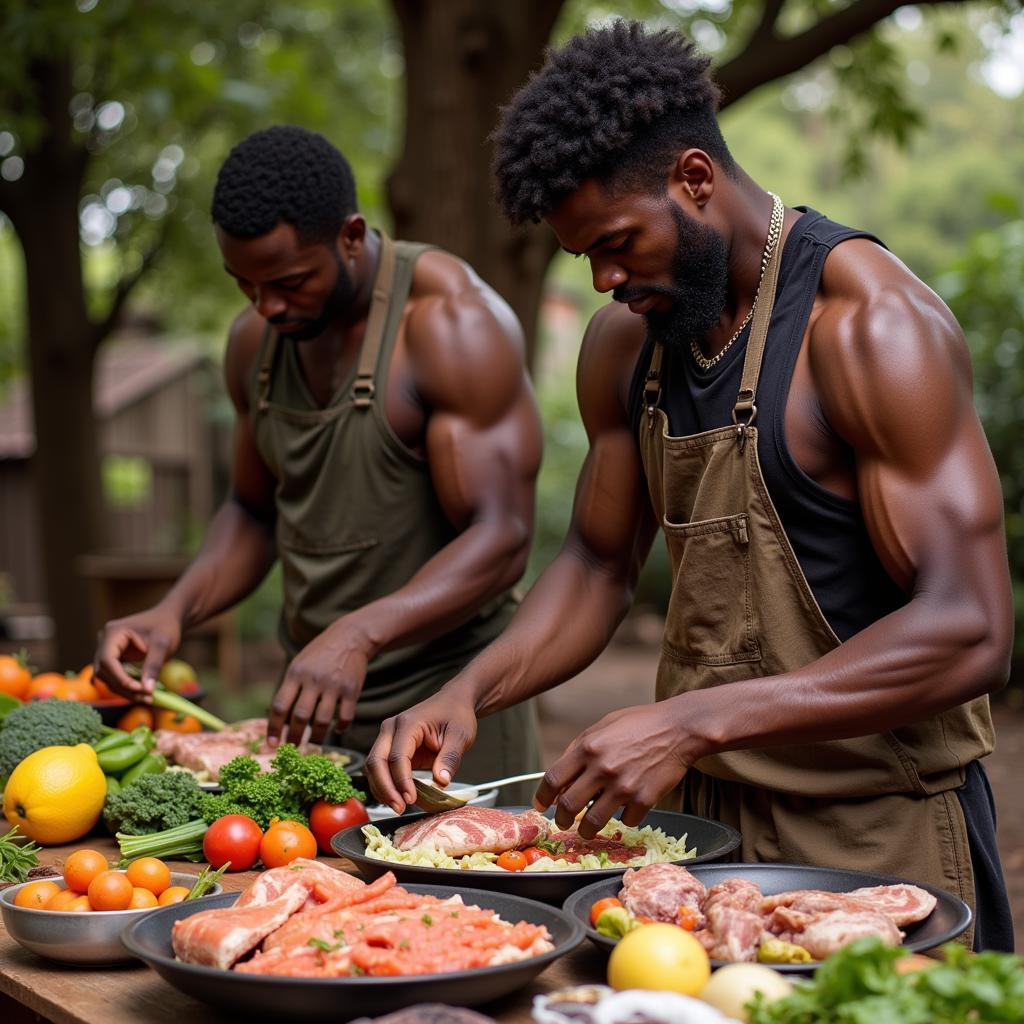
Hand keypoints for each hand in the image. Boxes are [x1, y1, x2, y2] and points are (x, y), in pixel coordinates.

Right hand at [93, 607, 182, 701]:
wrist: (168, 619)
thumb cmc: (166, 627)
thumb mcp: (163, 644)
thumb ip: (153, 666)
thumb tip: (147, 690)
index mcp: (113, 632)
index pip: (108, 660)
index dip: (120, 678)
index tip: (139, 689)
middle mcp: (105, 641)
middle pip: (105, 671)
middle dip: (124, 687)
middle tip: (147, 698)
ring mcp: (107, 650)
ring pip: (108, 677)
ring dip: (125, 690)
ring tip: (147, 698)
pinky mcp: (114, 658)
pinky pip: (114, 676)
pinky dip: (127, 685)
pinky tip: (143, 692)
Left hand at [267, 622, 373, 745]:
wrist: (350, 637)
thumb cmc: (320, 654)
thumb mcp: (299, 664)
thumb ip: (290, 688)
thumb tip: (279, 720)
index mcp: (296, 674)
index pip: (279, 706)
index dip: (273, 728)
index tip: (271, 744)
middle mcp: (313, 680)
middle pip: (299, 717)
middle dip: (293, 737)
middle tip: (292, 748)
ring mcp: (334, 685)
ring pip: (321, 721)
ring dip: (315, 737)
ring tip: (312, 743)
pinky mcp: (352, 690)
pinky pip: (345, 716)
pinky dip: (340, 727)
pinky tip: (336, 730)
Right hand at [365, 688, 478, 814]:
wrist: (453, 702)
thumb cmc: (456, 715)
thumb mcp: (460, 735)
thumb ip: (450, 758)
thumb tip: (441, 782)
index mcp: (408, 723)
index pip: (397, 756)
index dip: (402, 781)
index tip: (411, 799)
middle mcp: (391, 728)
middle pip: (376, 762)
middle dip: (385, 788)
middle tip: (399, 808)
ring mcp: (388, 737)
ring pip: (373, 767)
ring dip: (382, 789)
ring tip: (398, 807)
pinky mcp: (390, 747)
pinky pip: (379, 768)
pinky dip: (384, 784)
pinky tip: (396, 798)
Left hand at [534, 702, 691, 838]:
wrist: (679, 728)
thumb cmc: (640, 724)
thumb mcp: (603, 726)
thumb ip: (580, 748)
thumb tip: (562, 775)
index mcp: (588, 747)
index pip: (553, 779)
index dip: (542, 797)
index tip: (541, 805)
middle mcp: (602, 768)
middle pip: (568, 805)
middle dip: (561, 818)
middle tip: (562, 821)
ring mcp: (623, 786)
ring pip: (592, 823)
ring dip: (585, 830)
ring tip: (586, 829)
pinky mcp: (644, 800)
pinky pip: (626, 820)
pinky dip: (623, 818)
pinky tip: (627, 807)